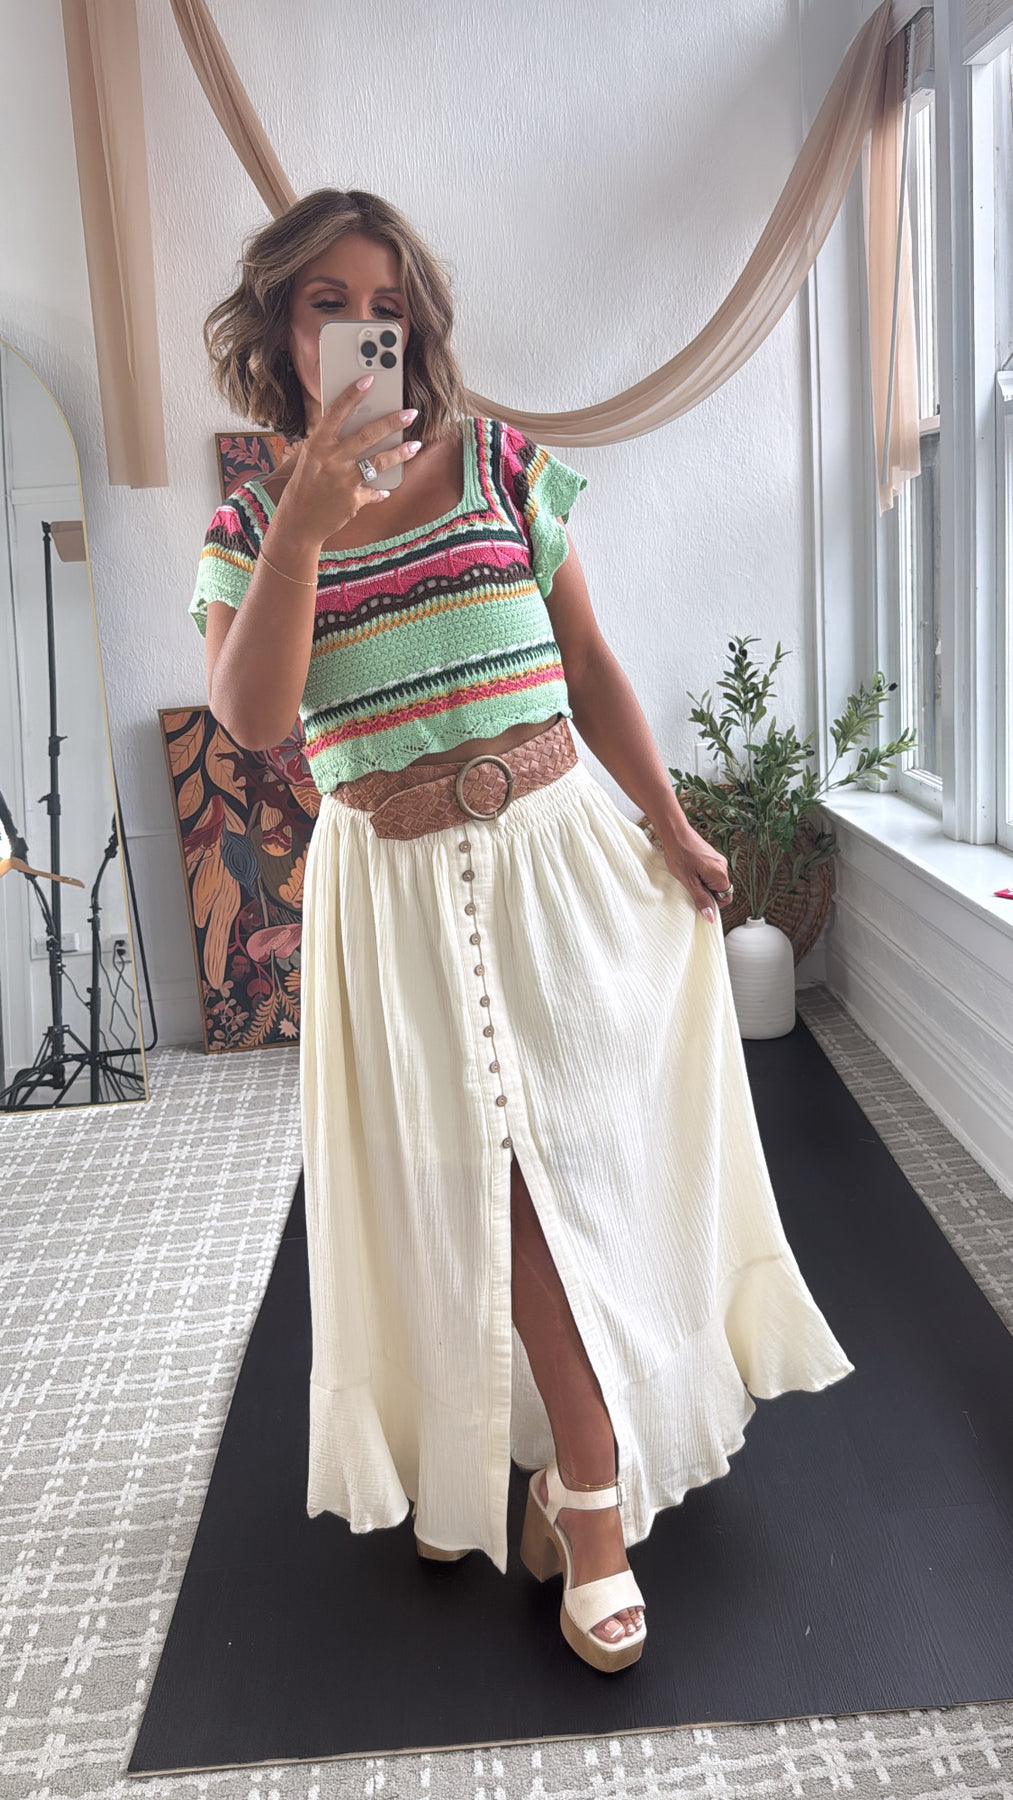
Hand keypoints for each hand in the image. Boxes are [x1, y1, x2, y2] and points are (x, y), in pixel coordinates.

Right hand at [273, 376, 419, 544]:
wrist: (297, 522)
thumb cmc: (304, 486)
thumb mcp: (309, 459)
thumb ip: (329, 444)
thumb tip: (356, 426)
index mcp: (317, 445)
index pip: (336, 413)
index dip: (352, 395)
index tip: (369, 379)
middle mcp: (331, 460)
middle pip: (367, 435)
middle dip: (391, 422)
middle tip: (410, 413)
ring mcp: (343, 481)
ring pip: (379, 462)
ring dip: (400, 452)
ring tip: (415, 444)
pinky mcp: (353, 501)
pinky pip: (374, 491)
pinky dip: (380, 490)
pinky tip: (386, 489)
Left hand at [656, 819, 732, 920]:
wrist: (675, 832)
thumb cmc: (680, 854)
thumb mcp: (689, 881)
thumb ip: (701, 899)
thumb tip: (711, 916)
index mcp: (720, 874)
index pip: (726, 898)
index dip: (713, 902)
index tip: (699, 899)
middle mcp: (722, 866)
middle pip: (720, 890)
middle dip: (706, 892)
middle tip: (690, 885)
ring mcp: (717, 860)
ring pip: (714, 881)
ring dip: (702, 883)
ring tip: (688, 876)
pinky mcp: (711, 856)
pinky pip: (710, 872)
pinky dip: (701, 875)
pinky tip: (688, 869)